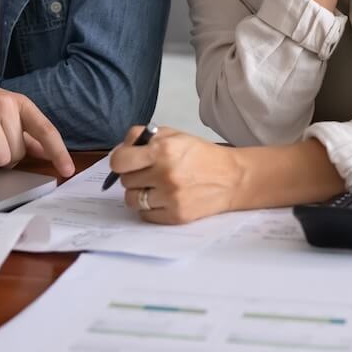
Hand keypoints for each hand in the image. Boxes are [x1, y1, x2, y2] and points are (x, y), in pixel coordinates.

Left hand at [108, 126, 244, 224]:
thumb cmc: (201, 154)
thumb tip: (121, 150)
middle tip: (149, 172)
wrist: (232, 178)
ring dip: (140, 193)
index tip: (127, 161)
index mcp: (163, 150)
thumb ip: (144, 138)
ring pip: (132, 200)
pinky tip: (164, 198)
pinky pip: (145, 215)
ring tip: (155, 187)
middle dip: (134, 176)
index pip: (119, 161)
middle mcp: (165, 174)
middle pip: (126, 181)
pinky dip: (150, 208)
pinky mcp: (175, 216)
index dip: (121, 161)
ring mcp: (170, 197)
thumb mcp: (174, 135)